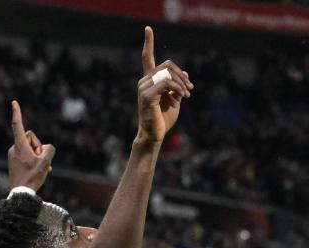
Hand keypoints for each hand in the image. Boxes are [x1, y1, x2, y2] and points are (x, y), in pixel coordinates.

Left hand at [8, 101, 55, 190]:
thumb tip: (46, 148)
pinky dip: (34, 160)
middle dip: (39, 146)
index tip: (14, 102)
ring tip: (41, 168)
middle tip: (41, 160)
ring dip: (38, 155)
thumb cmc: (32, 177)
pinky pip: (27, 155)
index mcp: (20, 146)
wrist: (21, 193)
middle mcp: (14, 148)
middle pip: (31, 138)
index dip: (17, 113)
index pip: (17, 125)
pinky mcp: (14, 161)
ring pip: (30, 147)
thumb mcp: (46, 162)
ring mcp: (14, 155)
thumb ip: (49, 149)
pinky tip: (39, 171)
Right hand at [136, 26, 193, 144]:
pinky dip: (178, 90)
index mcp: (149, 81)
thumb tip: (185, 74)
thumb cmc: (163, 119)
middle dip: (182, 75)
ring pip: (168, 74)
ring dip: (182, 84)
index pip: (147, 58)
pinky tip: (180, 100)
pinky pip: (167, 83)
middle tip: (189, 89)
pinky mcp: (146, 95)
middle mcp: (144, 81)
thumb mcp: (175, 99)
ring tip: (186, 96)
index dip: (148, 42)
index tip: (147, 28)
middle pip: (167, 65)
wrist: (154, 135)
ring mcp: (143, 88)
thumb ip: (179, 86)